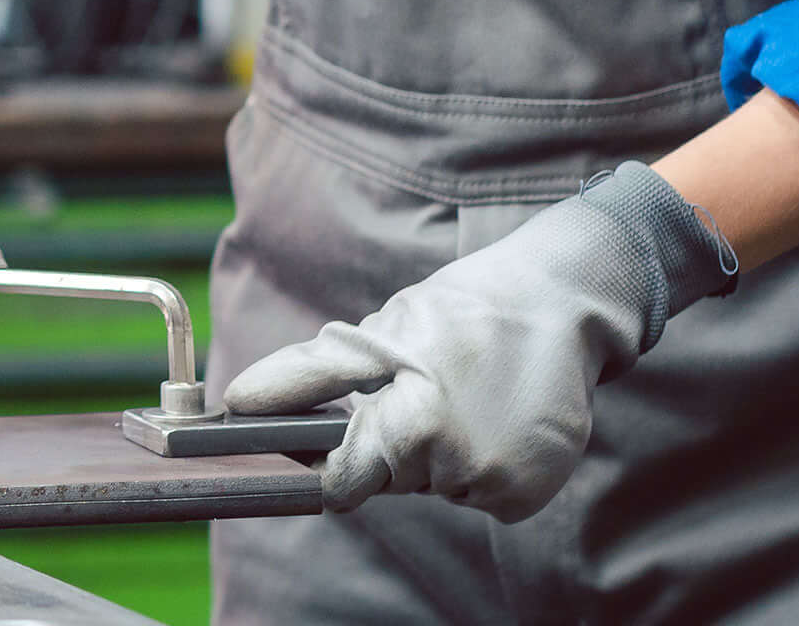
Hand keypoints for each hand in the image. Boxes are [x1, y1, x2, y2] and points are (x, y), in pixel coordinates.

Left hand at [223, 163, 737, 519]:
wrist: (560, 302)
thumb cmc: (457, 312)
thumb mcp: (377, 334)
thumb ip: (306, 376)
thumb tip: (238, 404)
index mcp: (413, 423)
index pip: (339, 484)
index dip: (326, 463)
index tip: (333, 436)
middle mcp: (458, 466)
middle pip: (387, 483)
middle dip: (389, 446)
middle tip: (419, 391)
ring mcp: (498, 485)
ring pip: (432, 487)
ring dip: (435, 454)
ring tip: (463, 396)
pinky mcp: (527, 495)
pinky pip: (475, 494)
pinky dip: (477, 465)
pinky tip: (494, 416)